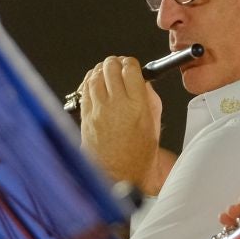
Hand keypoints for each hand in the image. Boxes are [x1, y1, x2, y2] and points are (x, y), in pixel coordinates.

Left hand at [76, 55, 163, 191]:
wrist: (117, 176)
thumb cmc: (137, 158)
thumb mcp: (154, 126)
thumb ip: (150, 101)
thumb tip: (143, 84)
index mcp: (138, 107)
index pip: (131, 69)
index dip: (130, 63)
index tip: (131, 66)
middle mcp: (117, 106)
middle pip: (111, 67)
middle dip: (115, 63)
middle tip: (118, 66)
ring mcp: (98, 111)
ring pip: (95, 75)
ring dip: (101, 70)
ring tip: (106, 72)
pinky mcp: (85, 117)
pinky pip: (85, 90)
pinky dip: (89, 81)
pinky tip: (94, 83)